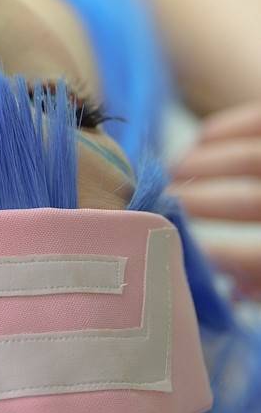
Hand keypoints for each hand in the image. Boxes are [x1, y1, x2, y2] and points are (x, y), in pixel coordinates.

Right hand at [168, 100, 260, 297]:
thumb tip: (233, 292)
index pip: (260, 255)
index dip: (222, 255)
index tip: (180, 253)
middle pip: (253, 202)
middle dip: (199, 202)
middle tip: (161, 206)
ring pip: (253, 158)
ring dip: (204, 164)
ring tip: (173, 173)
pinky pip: (258, 120)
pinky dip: (226, 128)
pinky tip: (201, 139)